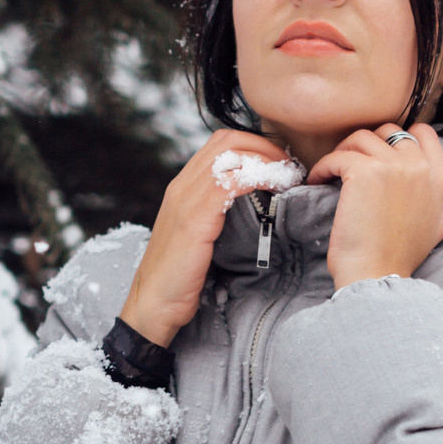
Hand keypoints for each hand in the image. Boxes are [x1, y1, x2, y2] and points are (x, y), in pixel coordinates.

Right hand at [118, 130, 290, 345]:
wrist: (153, 303)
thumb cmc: (179, 276)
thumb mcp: (196, 235)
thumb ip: (214, 214)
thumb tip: (248, 207)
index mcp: (182, 186)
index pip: (219, 143)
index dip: (254, 144)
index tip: (279, 163)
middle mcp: (182, 185)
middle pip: (227, 140)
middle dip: (265, 145)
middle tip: (289, 166)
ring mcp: (186, 199)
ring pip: (231, 155)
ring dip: (267, 160)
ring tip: (289, 177)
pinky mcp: (195, 219)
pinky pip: (231, 182)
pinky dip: (259, 177)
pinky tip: (277, 189)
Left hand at [308, 126, 442, 288]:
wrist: (378, 274)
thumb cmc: (402, 256)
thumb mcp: (437, 230)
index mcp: (438, 178)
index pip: (424, 133)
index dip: (400, 137)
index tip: (379, 154)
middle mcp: (419, 166)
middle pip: (390, 130)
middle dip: (367, 143)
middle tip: (350, 163)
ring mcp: (393, 166)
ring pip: (361, 137)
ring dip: (343, 151)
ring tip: (332, 172)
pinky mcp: (364, 172)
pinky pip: (338, 156)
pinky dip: (324, 167)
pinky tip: (318, 180)